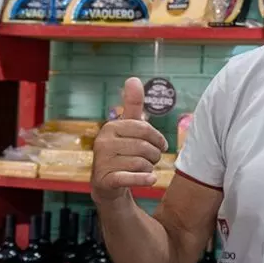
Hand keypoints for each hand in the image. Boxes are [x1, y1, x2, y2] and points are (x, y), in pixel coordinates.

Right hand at [91, 77, 168, 203]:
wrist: (108, 184)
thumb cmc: (123, 150)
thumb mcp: (128, 127)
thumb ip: (132, 104)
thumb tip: (133, 78)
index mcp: (111, 127)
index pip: (145, 129)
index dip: (158, 139)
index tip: (161, 145)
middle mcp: (102, 142)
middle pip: (145, 147)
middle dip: (154, 155)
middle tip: (151, 159)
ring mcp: (102, 162)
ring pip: (141, 163)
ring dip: (149, 168)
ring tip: (143, 169)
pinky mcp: (105, 180)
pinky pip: (130, 178)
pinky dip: (144, 180)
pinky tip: (151, 180)